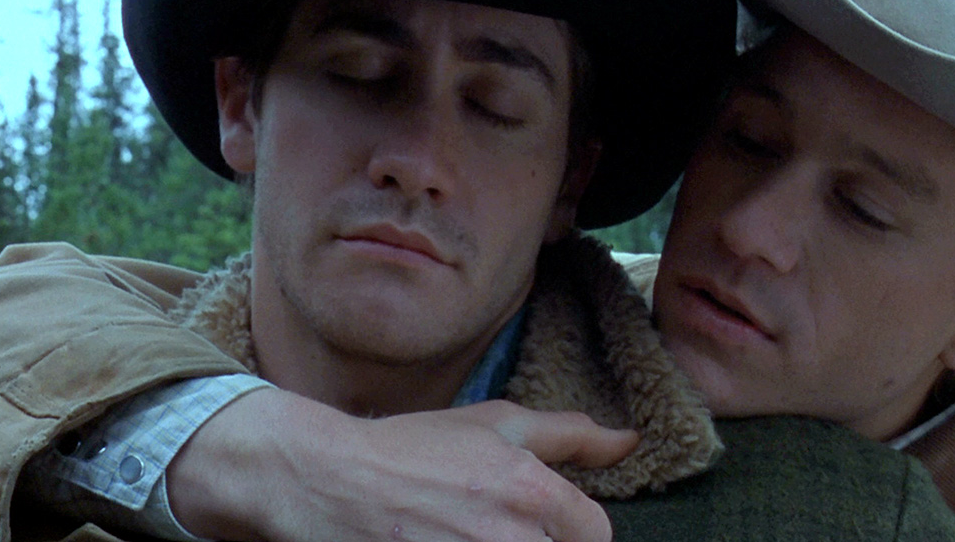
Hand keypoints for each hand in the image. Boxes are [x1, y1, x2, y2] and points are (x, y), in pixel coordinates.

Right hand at [168, 389, 638, 541]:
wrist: (328, 479)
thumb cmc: (413, 449)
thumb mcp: (495, 425)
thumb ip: (569, 435)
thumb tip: (627, 439)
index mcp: (529, 492)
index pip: (595, 535)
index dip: (576, 531)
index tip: (546, 527)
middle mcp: (508, 537)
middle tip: (496, 527)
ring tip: (469, 531)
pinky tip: (450, 541)